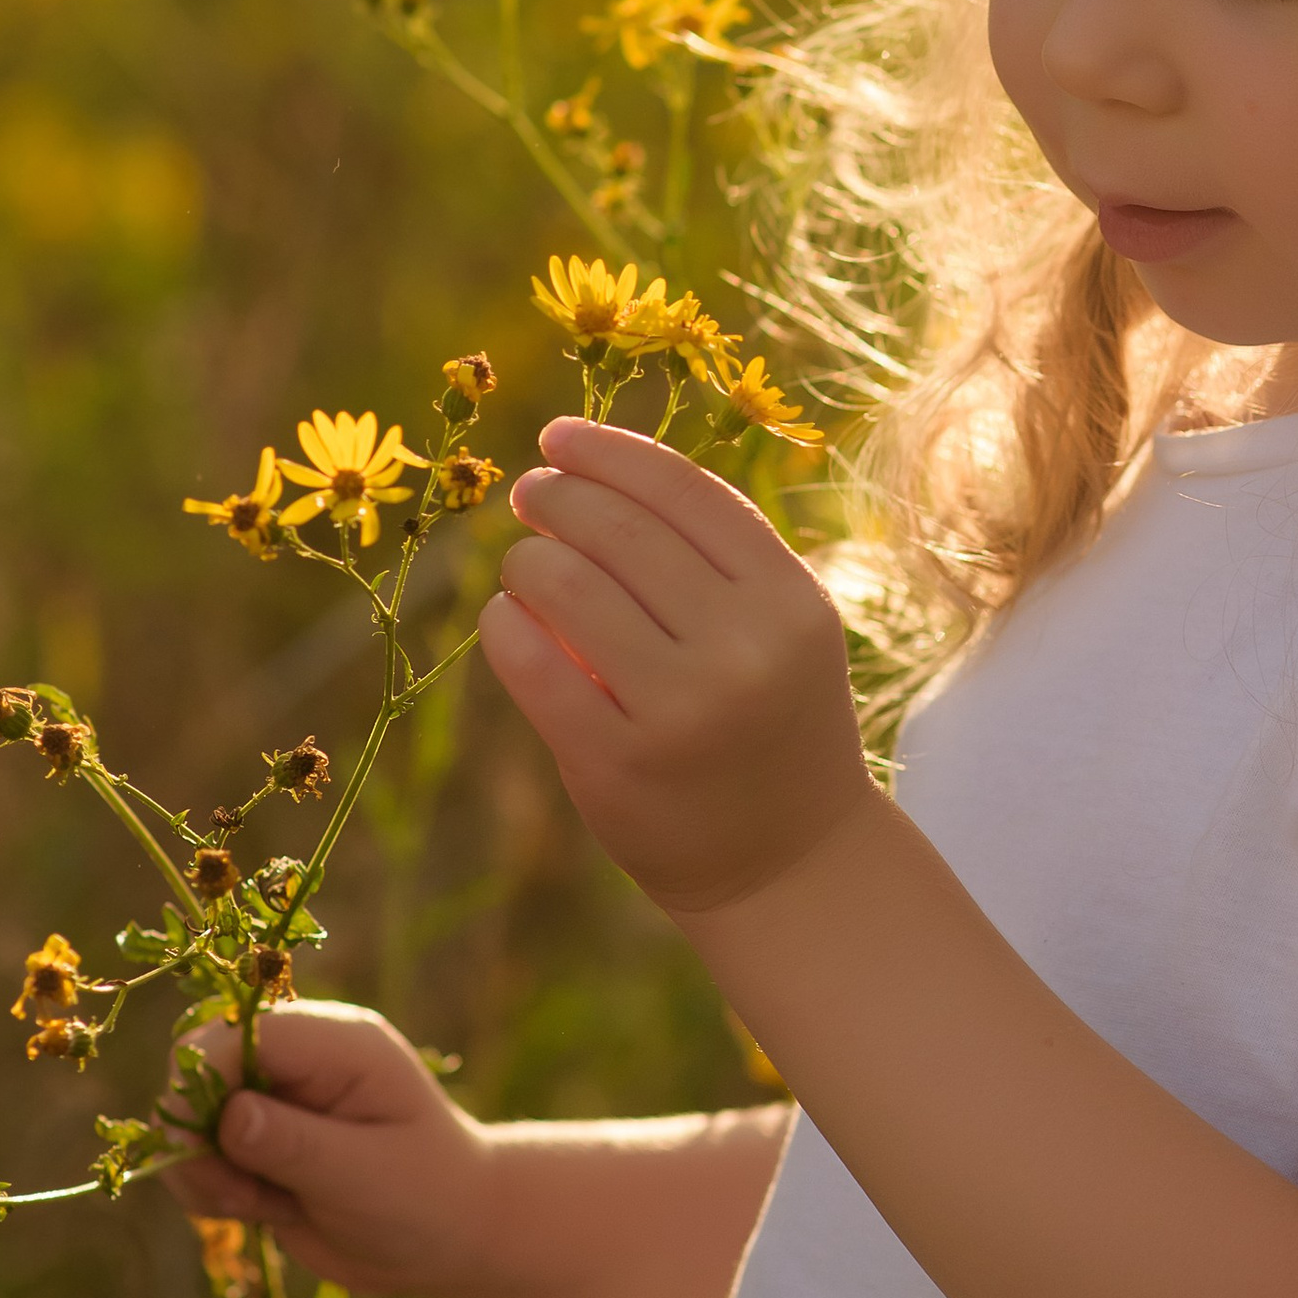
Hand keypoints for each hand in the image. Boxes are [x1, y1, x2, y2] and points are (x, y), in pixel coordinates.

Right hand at [159, 1000, 503, 1297]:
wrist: (448, 1236)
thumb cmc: (426, 1197)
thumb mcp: (366, 1175)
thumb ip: (296, 1144)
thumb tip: (229, 1115)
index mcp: (337, 1043)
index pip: (238, 1033)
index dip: (200, 1083)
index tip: (196, 1149)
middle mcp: (301, 1060)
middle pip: (198, 1065)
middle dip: (195, 1133)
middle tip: (239, 1195)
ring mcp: (276, 1099)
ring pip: (188, 1115)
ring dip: (203, 1170)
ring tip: (261, 1206)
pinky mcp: (259, 1140)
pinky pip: (198, 1155)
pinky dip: (210, 1189)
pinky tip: (265, 1211)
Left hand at [481, 413, 872, 919]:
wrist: (791, 862)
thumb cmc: (772, 722)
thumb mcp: (782, 630)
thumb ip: (715, 558)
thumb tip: (589, 467)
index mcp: (790, 601)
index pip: (687, 491)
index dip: (612, 449)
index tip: (559, 435)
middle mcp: (743, 647)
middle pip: (621, 530)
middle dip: (558, 496)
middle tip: (529, 494)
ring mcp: (681, 708)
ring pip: (567, 585)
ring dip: (527, 560)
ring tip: (525, 565)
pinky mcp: (617, 762)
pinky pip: (533, 663)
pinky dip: (505, 625)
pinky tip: (507, 619)